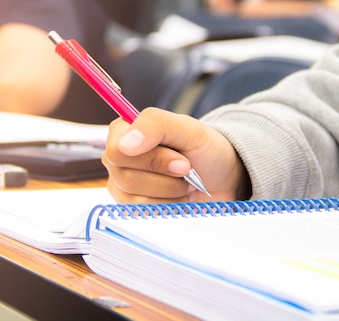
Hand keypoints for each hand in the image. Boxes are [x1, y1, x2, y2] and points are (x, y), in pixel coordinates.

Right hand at [102, 107, 248, 203]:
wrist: (221, 177)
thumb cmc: (203, 149)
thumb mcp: (188, 129)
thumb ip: (155, 125)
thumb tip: (125, 143)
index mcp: (123, 131)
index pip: (117, 151)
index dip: (151, 160)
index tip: (181, 161)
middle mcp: (117, 157)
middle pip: (125, 177)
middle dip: (166, 176)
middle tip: (188, 169)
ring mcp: (121, 184)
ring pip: (134, 198)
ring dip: (170, 191)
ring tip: (186, 182)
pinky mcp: (131, 206)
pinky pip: (142, 212)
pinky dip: (168, 205)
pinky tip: (179, 196)